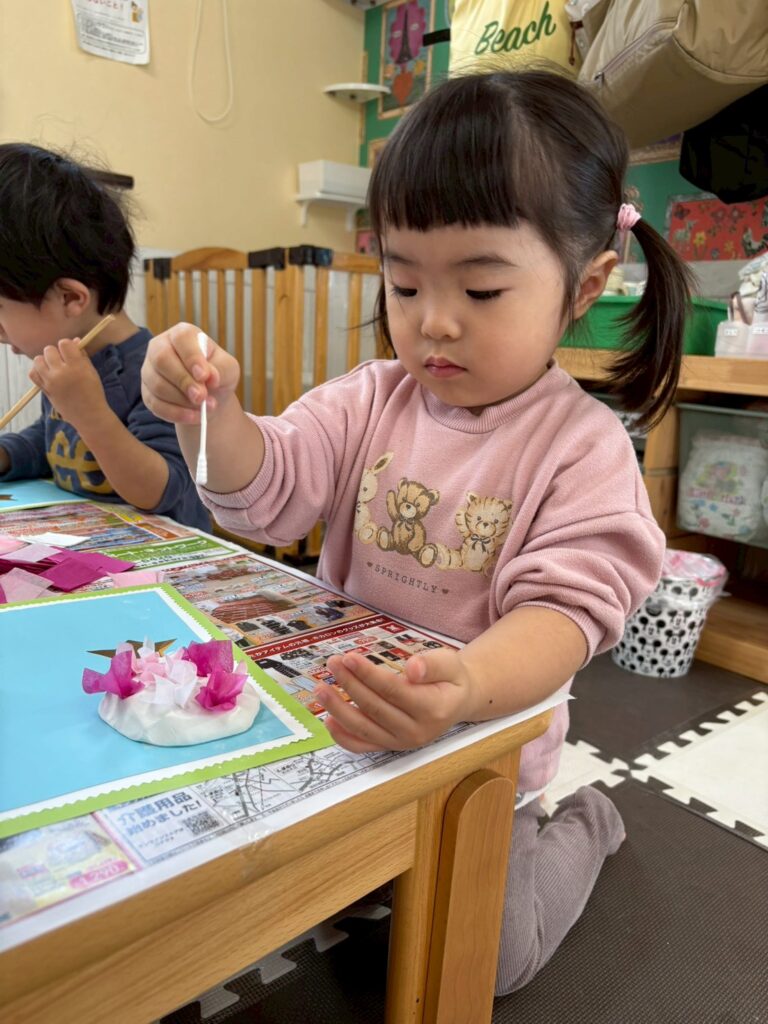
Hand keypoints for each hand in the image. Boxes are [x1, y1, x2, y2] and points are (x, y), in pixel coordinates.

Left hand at [29, 339, 107, 428]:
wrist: (89, 415)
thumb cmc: (93, 393)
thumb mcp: (92, 372)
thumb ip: (82, 356)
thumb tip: (74, 340)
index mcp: (76, 366)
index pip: (64, 343)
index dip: (68, 345)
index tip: (71, 352)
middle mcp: (61, 373)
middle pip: (49, 350)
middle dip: (56, 353)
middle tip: (63, 362)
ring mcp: (50, 382)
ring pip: (38, 360)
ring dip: (45, 361)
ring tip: (54, 368)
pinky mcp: (44, 390)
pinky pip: (33, 373)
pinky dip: (38, 371)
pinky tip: (47, 374)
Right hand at [141, 322, 240, 424]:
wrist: (209, 397)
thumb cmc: (217, 376)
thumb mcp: (228, 369)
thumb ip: (221, 369)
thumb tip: (209, 377)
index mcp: (182, 335)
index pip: (181, 338)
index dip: (191, 357)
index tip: (204, 376)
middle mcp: (161, 347)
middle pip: (162, 359)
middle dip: (183, 381)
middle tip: (201, 397)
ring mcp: (150, 370)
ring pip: (157, 385)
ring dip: (182, 401)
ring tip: (205, 408)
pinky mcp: (147, 392)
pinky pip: (155, 404)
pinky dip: (176, 413)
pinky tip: (194, 417)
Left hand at [317, 648, 473, 752]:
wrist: (457, 703)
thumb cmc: (451, 678)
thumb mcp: (450, 662)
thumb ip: (433, 665)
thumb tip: (412, 668)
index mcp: (433, 708)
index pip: (393, 690)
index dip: (368, 674)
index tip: (349, 657)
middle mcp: (416, 731)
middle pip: (374, 707)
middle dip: (350, 684)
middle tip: (332, 663)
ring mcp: (402, 743)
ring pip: (364, 728)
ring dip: (338, 709)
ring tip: (320, 689)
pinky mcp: (391, 747)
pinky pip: (363, 746)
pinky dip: (343, 737)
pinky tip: (327, 720)